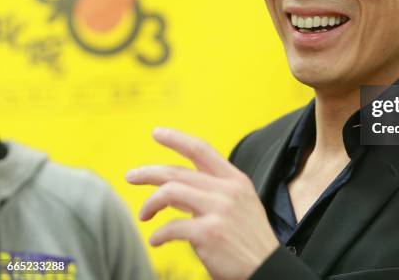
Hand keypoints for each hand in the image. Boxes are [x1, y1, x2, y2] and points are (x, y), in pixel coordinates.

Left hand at [126, 127, 278, 279]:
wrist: (267, 268)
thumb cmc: (248, 240)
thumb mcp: (240, 205)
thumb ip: (212, 192)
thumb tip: (175, 187)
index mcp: (235, 180)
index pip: (202, 150)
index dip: (177, 139)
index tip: (157, 132)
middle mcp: (227, 190)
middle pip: (178, 172)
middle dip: (149, 172)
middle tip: (131, 176)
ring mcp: (218, 210)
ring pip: (170, 192)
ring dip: (150, 203)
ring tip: (144, 215)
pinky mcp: (208, 233)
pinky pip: (171, 227)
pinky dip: (158, 235)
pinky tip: (156, 240)